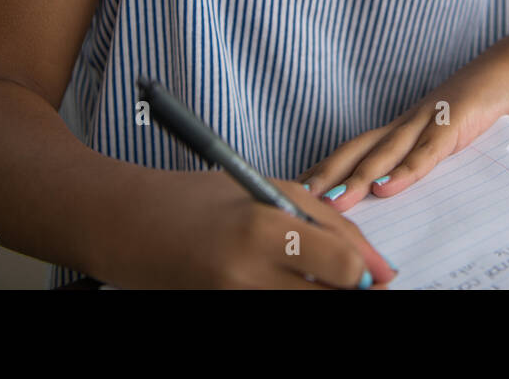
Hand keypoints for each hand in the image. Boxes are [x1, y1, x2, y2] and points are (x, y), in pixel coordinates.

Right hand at [96, 169, 397, 288]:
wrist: (130, 227)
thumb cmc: (204, 199)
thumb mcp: (273, 191)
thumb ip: (331, 224)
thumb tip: (378, 267)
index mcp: (265, 229)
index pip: (344, 269)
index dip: (366, 272)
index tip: (375, 273)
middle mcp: (248, 275)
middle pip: (331, 301)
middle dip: (348, 291)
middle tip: (347, 281)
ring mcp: (232, 302)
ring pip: (305, 312)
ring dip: (318, 296)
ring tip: (304, 275)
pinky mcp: (220, 316)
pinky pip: (276, 317)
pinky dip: (290, 301)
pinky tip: (283, 285)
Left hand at [298, 39, 508, 211]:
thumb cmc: (477, 108)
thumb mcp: (445, 139)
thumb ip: (422, 161)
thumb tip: (395, 195)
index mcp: (400, 130)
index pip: (353, 153)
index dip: (323, 172)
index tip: (293, 193)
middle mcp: (406, 122)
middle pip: (357, 150)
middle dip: (326, 176)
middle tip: (295, 200)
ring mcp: (430, 118)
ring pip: (387, 150)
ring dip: (358, 177)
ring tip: (332, 202)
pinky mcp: (457, 119)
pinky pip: (428, 149)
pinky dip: (407, 170)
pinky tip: (388, 188)